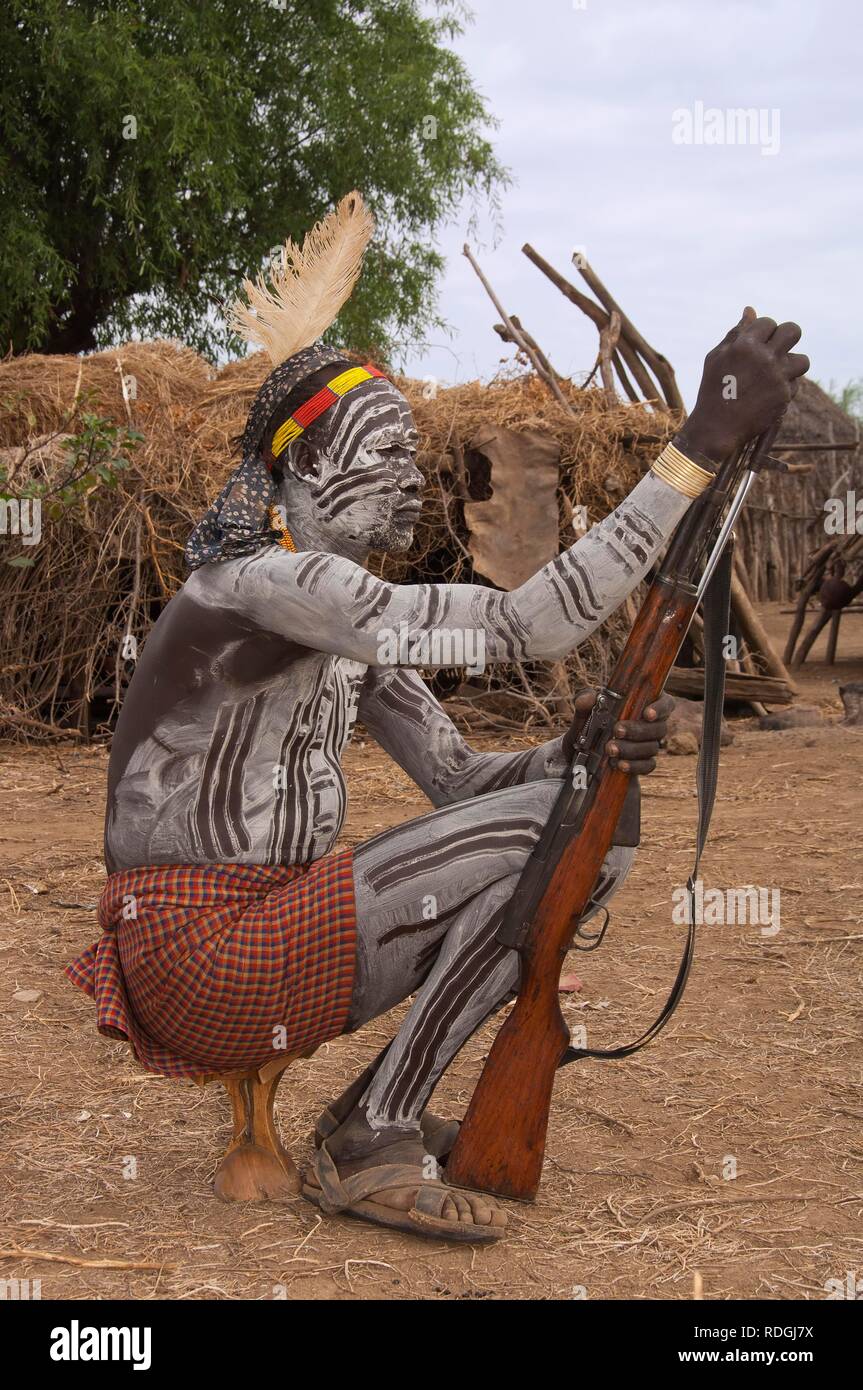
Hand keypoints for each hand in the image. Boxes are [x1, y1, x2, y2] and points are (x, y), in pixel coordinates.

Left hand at [563, 689, 673, 774]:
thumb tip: (588, 698)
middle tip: (617, 730)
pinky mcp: (643, 763)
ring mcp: (649, 745)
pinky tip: (620, 765)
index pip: (665, 703)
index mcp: (643, 705)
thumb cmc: (588, 730)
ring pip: (652, 747)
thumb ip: (584, 704)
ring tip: (610, 749)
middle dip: (638, 730)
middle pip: (659, 728)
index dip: (660, 708)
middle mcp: (651, 725)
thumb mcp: (583, 717)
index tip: (647, 714)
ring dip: (631, 749)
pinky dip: (634, 766)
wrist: (584, 760)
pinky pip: (648, 766)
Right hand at [678, 306, 808, 465]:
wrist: (716, 427)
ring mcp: (777, 378)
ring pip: (802, 360)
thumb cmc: (713, 389)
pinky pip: (795, 384)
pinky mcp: (784, 396)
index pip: (769, 323)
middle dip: (787, 336)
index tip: (758, 343)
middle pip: (794, 331)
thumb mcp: (716, 357)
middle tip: (777, 348)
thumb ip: (736, 333)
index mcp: (745, 345)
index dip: (764, 331)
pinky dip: (784, 387)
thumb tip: (750, 310)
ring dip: (791, 364)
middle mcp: (765, 358)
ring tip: (776, 373)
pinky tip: (768, 393)